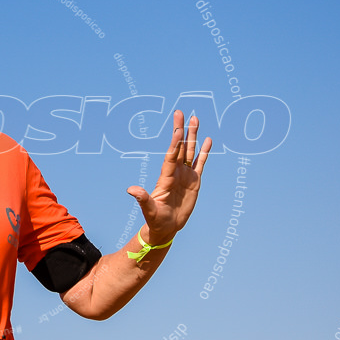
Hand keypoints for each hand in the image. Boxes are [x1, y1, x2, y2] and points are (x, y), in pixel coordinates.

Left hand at [127, 110, 211, 244]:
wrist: (166, 227)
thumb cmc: (156, 219)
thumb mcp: (149, 209)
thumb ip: (142, 198)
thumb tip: (131, 190)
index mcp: (166, 177)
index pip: (171, 156)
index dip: (174, 143)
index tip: (177, 129)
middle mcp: (175, 172)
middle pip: (179, 147)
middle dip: (181, 130)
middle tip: (181, 112)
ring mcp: (185, 175)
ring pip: (190, 151)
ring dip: (192, 135)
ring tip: (195, 119)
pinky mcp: (194, 181)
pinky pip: (200, 163)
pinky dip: (204, 152)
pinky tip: (208, 140)